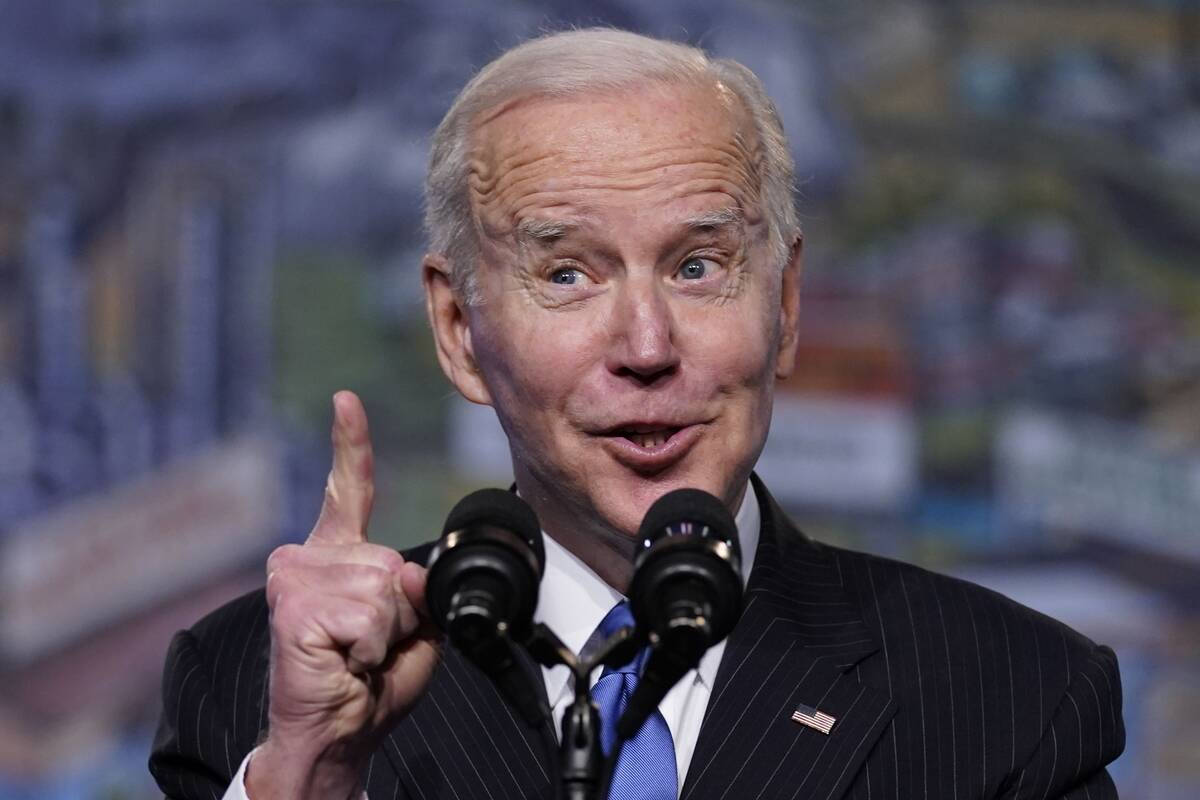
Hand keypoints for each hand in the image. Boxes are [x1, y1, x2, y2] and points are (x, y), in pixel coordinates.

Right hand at [248, 391, 440, 799]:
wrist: (335, 733)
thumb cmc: (369, 683)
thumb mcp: (412, 627)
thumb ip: (416, 588)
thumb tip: (405, 572)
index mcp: (337, 556)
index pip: (349, 488)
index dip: (350, 443)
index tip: (346, 400)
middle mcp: (309, 557)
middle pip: (393, 563)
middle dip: (402, 613)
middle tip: (371, 647)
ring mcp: (296, 577)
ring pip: (386, 588)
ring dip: (387, 633)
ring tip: (357, 656)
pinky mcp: (294, 605)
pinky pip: (370, 615)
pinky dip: (373, 648)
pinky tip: (346, 662)